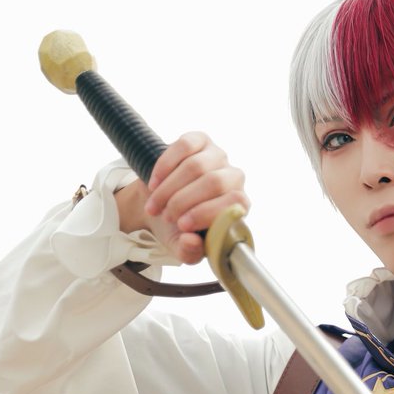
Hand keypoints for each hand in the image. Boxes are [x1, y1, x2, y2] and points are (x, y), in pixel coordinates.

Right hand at [115, 132, 248, 264]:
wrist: (159, 206)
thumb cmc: (178, 230)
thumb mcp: (182, 248)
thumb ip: (190, 252)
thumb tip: (192, 242)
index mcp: (238, 207)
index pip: (236, 202)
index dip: (208, 213)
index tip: (182, 226)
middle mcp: (234, 179)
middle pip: (214, 182)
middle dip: (184, 201)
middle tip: (166, 217)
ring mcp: (218, 157)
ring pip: (196, 166)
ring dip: (169, 188)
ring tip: (155, 205)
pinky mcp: (200, 140)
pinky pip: (184, 146)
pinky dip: (165, 166)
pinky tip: (154, 184)